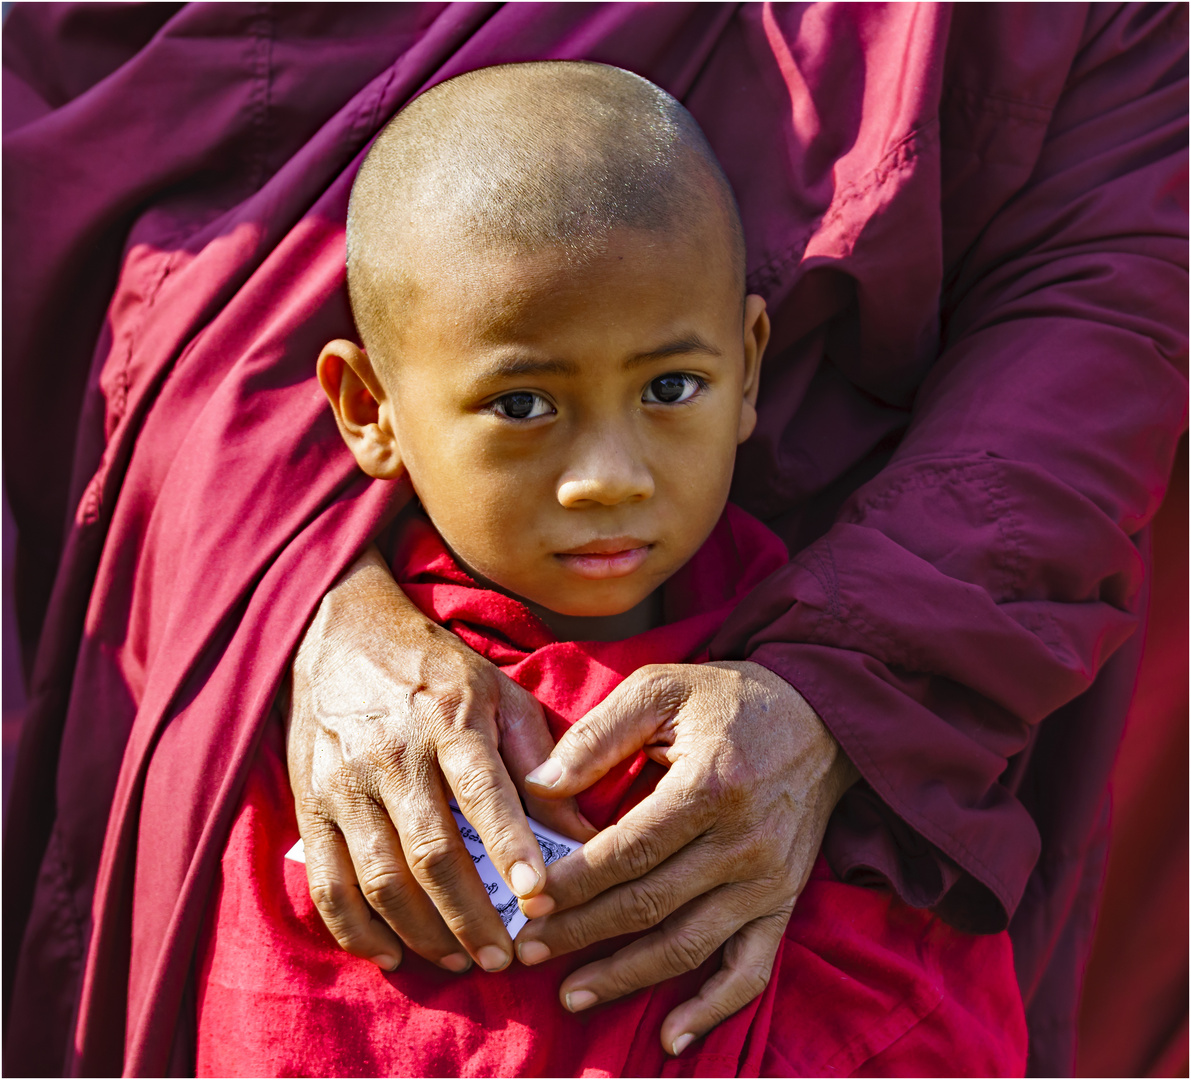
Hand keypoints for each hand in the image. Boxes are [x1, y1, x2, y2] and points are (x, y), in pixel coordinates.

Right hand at [286, 544, 595, 973]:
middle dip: (470, 917)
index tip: (538, 897)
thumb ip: (542, 762)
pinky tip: (392, 954)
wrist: (341, 633)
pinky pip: (328, 883)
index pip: (482, 792)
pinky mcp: (308, 804)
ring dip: (423, 933)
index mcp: (450, 719)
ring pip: (380, 878)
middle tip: (504, 959)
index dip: (510, 849)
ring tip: (462, 962)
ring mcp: (343, 782)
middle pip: (431, 853)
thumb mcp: (501, 694)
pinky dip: (357, 930)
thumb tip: (585, 833)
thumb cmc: (438, 670)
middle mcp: (393, 753)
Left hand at [515, 661, 858, 1055]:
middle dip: (583, 932)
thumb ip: (600, 734)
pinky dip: (713, 1009)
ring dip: (627, 977)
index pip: (629, 850)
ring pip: (689, 944)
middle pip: (650, 903)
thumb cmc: (729, 699)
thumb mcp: (661, 689)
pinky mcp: (783, 900)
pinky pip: (751, 968)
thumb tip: (539, 787)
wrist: (819, 716)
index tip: (527, 901)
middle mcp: (743, 842)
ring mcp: (767, 879)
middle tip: (528, 950)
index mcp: (710, 786)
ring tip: (571, 994)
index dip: (575, 882)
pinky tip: (672, 1038)